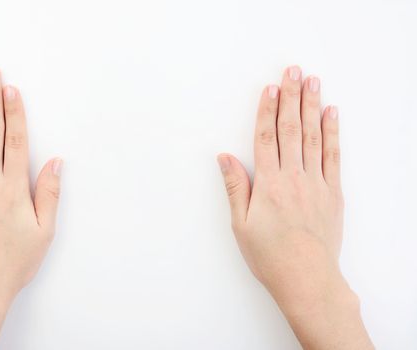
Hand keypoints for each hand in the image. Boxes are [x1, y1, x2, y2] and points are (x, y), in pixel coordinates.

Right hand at [218, 66, 372, 348]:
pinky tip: (331, 114)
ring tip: (313, 82)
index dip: (267, 110)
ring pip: (313, 136)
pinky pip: (333, 156)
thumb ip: (235, 187)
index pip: (266, 137)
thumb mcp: (241, 224)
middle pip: (291, 129)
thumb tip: (224, 158)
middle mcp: (293, 177)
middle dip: (292, 97)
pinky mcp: (333, 193)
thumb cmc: (270, 255)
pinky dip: (332, 133)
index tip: (270, 88)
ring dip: (312, 106)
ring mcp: (316, 183)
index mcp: (268, 184)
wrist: (307, 279)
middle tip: (293, 71)